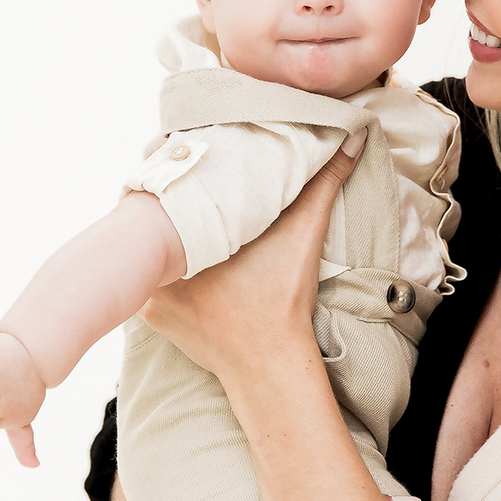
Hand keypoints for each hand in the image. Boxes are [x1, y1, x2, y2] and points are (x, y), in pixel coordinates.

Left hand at [140, 128, 366, 390]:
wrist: (269, 363)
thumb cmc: (283, 298)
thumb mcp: (304, 234)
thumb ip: (324, 182)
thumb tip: (352, 136)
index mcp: (187, 236)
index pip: (165, 185)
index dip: (172, 161)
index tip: (182, 146)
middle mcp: (158, 266)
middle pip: (151, 215)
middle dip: (169, 195)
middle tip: (185, 172)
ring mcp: (150, 293)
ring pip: (148, 248)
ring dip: (163, 231)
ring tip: (182, 210)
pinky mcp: (154, 315)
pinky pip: (150, 277)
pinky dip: (165, 265)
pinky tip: (184, 253)